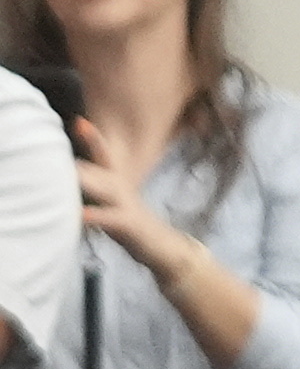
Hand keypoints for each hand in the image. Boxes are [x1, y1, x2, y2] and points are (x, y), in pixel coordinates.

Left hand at [62, 109, 176, 268]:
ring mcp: (127, 206)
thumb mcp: (111, 200)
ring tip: (71, 171)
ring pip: (106, 189)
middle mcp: (121, 189)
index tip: (79, 121)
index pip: (104, 155)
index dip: (93, 138)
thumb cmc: (129, 223)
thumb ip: (94, 185)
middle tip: (70, 132)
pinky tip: (82, 215)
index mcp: (115, 182)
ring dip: (89, 180)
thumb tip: (68, 172)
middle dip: (91, 149)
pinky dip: (97, 217)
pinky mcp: (130, 225)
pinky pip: (111, 219)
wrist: (163, 247)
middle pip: (104, 166)